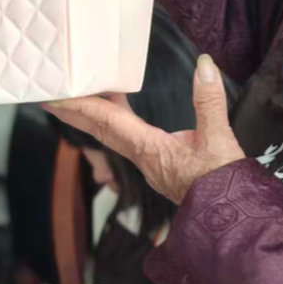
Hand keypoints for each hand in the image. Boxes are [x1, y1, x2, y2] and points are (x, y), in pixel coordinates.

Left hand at [43, 55, 243, 204]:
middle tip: (52, 94)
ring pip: (113, 135)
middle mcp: (143, 157)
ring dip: (95, 116)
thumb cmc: (221, 183)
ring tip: (82, 95)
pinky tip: (121, 111)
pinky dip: (117, 121)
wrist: (230, 218)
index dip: (80, 106)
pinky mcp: (160, 165)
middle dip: (75, 112)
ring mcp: (150, 163)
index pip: (107, 122)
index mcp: (150, 149)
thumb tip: (203, 65)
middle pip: (100, 130)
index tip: (55, 97)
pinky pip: (128, 139)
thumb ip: (209, 100)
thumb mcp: (219, 138)